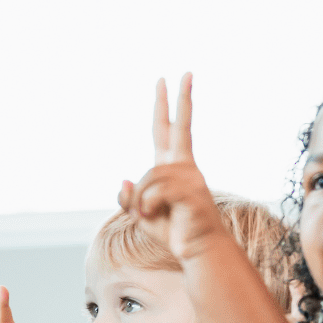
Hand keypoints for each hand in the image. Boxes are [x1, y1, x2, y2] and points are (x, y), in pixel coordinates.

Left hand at [117, 74, 227, 263]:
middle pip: (177, 127)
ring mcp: (190, 177)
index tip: (169, 80)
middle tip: (183, 72)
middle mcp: (184, 166)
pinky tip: (156, 216)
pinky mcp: (191, 192)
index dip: (167, 105)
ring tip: (151, 215)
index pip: (168, 129)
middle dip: (179, 99)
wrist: (198, 250)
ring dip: (140, 201)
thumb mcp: (140, 214)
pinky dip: (146, 208)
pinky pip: (153, 194)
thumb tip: (123, 180)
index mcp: (173, 166)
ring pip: (148, 178)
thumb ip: (128, 198)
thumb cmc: (172, 231)